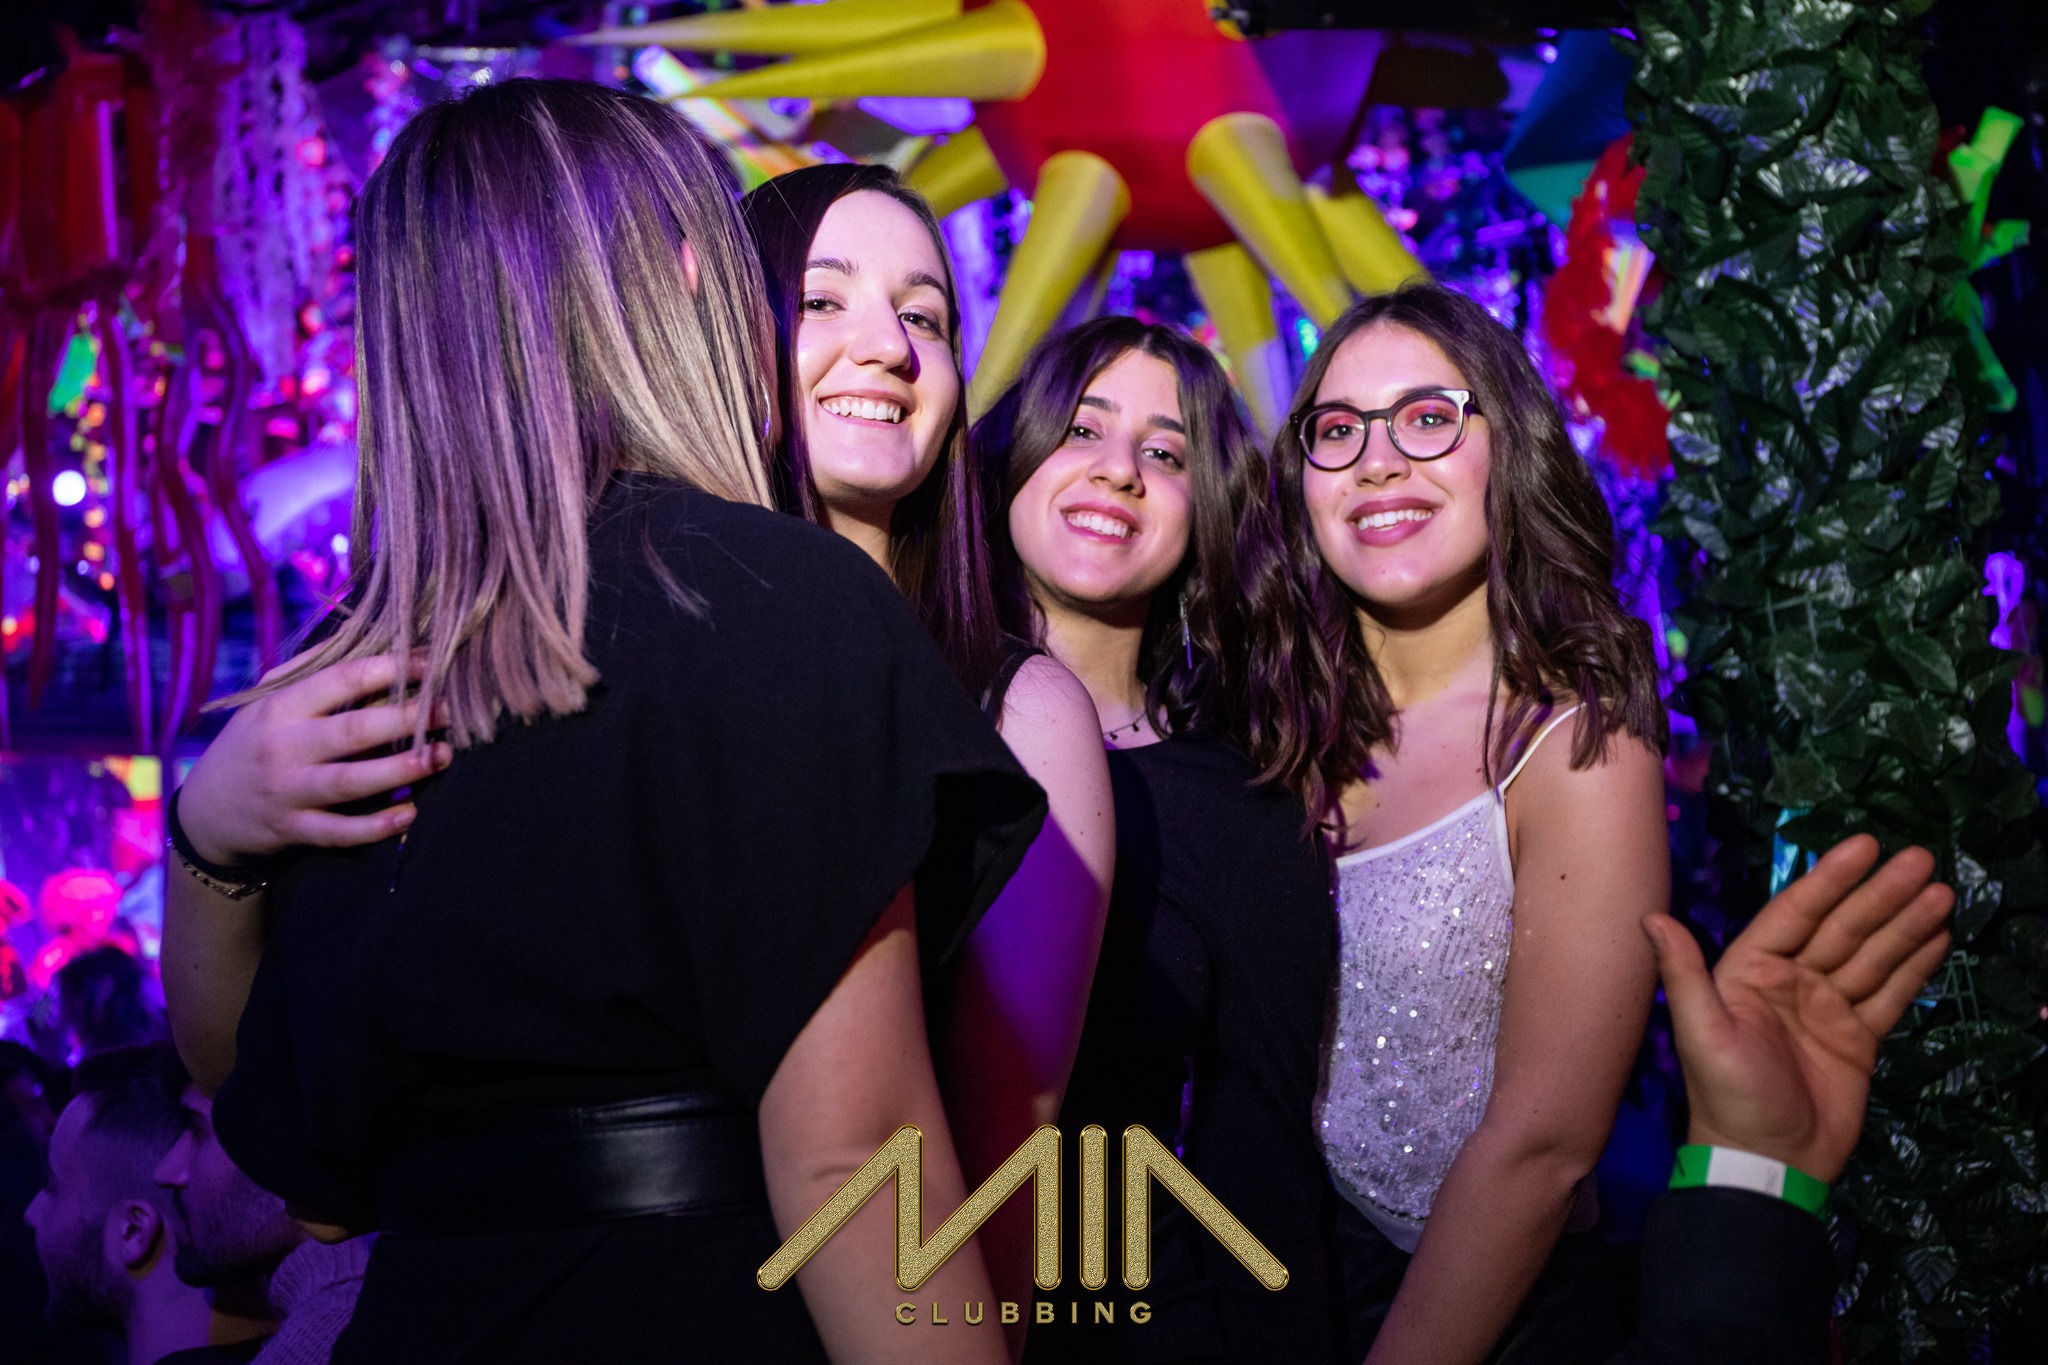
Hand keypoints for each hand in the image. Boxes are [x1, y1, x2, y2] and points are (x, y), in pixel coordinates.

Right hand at [177, 655, 452, 867]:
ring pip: (350, 783)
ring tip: (440, 756)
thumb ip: (312, 669)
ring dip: (400, 770)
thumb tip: (366, 631)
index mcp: (280, 708)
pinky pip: (340, 832)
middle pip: (351, 731)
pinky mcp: (293, 830)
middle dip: (405, 719)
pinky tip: (410, 813)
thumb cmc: (253, 743)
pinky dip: (377, 826)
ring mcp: (287, 792)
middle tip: (449, 710)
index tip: (430, 663)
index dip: (390, 670)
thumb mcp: (267, 700)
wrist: (207, 812)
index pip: (340, 681)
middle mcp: (282, 748)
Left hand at [1643, 834, 1952, 1182]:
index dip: (1831, 878)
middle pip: (1843, 928)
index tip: (1865, 846)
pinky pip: (1889, 993)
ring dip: (1906, 924)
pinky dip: (1913, 966)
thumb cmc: (1727, 1097)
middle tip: (1921, 860)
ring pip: (1872, 955)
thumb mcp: (1701, 1033)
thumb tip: (1651, 917)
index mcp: (1750, 971)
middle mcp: (1789, 981)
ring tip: (1940, 892)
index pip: (1797, 912)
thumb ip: (1683, 973)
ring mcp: (1826, 1008)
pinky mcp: (1857, 1038)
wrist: (1767, 1164)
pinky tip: (1936, 936)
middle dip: (1881, 894)